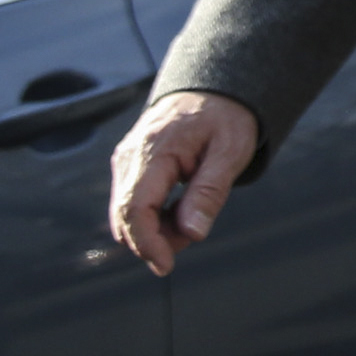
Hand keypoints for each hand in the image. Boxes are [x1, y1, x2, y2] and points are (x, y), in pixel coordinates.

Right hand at [111, 90, 259, 275]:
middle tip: (190, 239)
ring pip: (126, 213)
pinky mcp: (130, 166)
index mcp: (153, 151)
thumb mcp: (231, 152)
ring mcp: (126, 161)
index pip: (135, 209)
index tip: (166, 266)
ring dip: (154, 230)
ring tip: (192, 219)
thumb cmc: (226, 117)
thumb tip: (192, 233)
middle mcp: (130, 157)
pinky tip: (180, 212)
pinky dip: (152, 217)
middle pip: (124, 216)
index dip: (147, 243)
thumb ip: (209, 192)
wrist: (214, 89)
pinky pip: (132, 202)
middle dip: (152, 240)